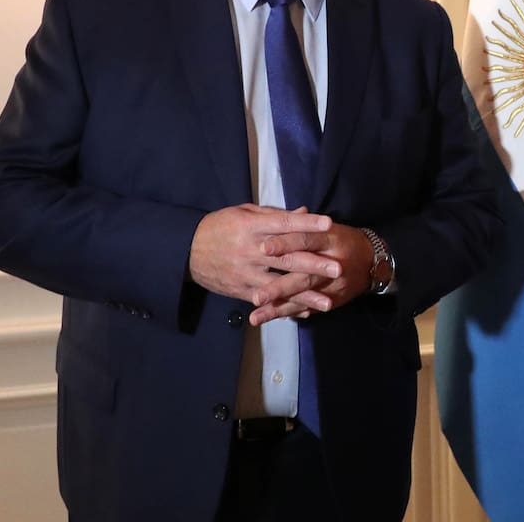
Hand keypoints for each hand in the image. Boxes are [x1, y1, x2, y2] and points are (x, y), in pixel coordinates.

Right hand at [188, 204, 337, 302]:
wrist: (185, 250)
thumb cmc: (220, 226)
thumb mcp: (245, 213)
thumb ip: (275, 215)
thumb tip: (305, 212)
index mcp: (252, 226)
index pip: (283, 224)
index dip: (306, 224)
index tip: (329, 224)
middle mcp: (250, 250)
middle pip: (286, 257)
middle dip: (314, 264)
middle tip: (338, 268)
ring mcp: (245, 273)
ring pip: (279, 285)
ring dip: (304, 295)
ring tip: (327, 302)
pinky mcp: (240, 290)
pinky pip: (267, 301)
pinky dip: (286, 307)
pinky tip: (306, 312)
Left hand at [247, 223, 374, 324]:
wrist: (373, 261)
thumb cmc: (342, 240)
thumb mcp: (325, 227)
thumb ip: (300, 225)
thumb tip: (271, 218)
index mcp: (330, 238)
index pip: (306, 239)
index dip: (285, 243)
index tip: (263, 247)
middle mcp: (334, 263)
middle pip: (304, 276)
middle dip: (280, 287)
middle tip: (257, 296)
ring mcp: (335, 285)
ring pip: (305, 297)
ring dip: (280, 307)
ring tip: (257, 316)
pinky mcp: (334, 299)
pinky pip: (310, 308)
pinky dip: (290, 313)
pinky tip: (270, 318)